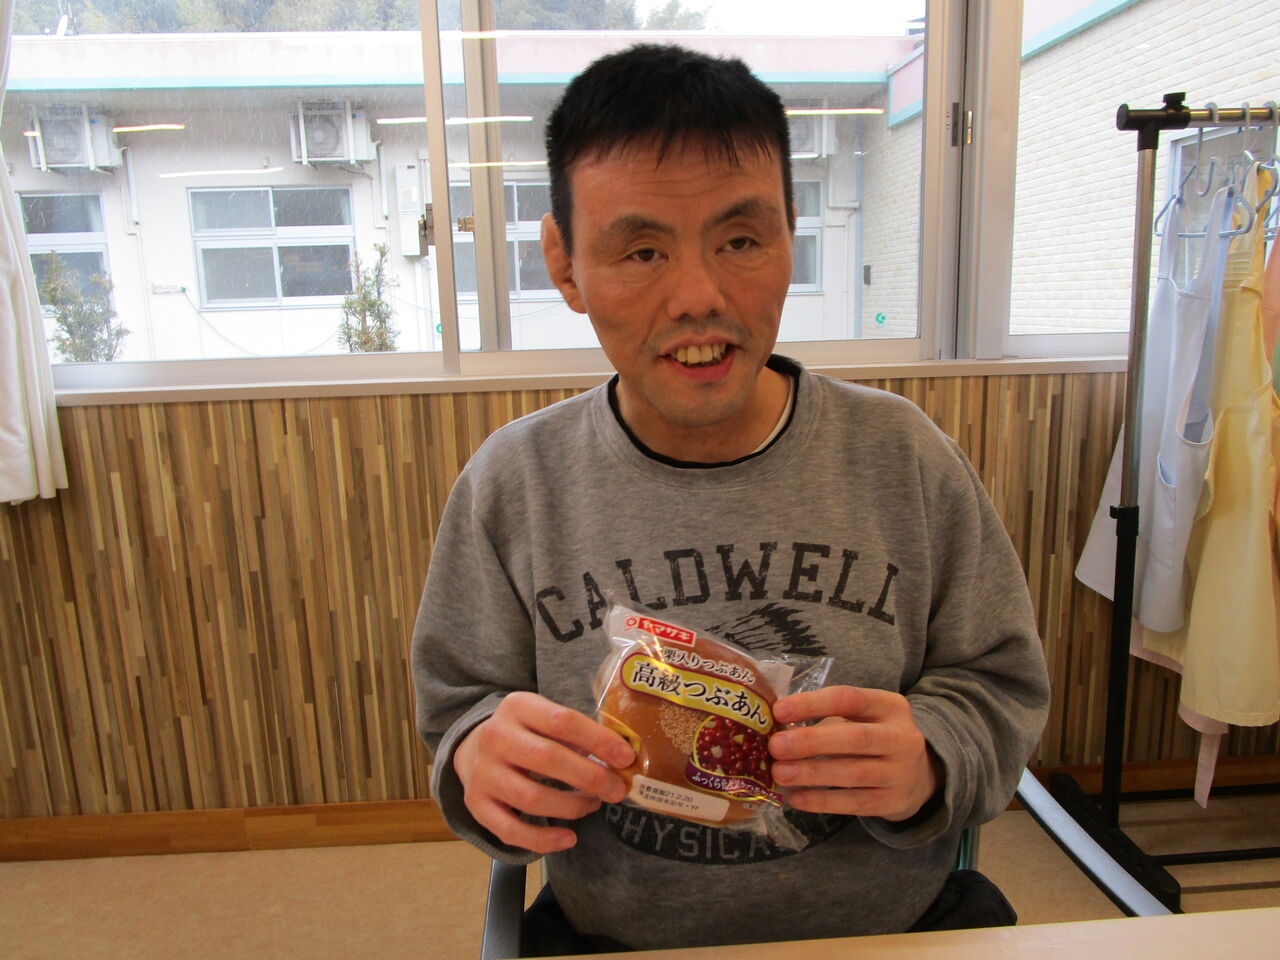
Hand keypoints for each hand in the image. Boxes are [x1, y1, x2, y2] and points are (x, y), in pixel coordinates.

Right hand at [454, 692, 634, 853]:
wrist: (474, 748)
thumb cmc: (527, 734)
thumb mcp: (545, 718)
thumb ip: (577, 734)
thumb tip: (621, 760)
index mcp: (517, 707)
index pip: (563, 721)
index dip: (598, 740)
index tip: (626, 758)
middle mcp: (495, 737)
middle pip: (548, 759)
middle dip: (591, 777)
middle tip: (617, 790)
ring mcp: (483, 772)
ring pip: (531, 798)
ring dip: (572, 807)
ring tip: (593, 804)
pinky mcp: (476, 804)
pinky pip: (511, 831)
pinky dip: (544, 840)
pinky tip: (569, 838)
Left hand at [768, 686, 942, 820]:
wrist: (920, 775)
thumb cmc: (875, 738)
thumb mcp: (864, 717)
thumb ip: (828, 717)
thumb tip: (777, 726)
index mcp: (890, 706)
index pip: (850, 699)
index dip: (813, 704)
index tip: (779, 711)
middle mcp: (902, 737)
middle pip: (855, 738)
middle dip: (811, 742)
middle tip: (776, 746)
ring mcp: (901, 772)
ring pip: (854, 773)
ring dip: (812, 773)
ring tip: (780, 773)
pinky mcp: (893, 802)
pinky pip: (854, 802)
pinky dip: (822, 801)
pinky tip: (796, 798)